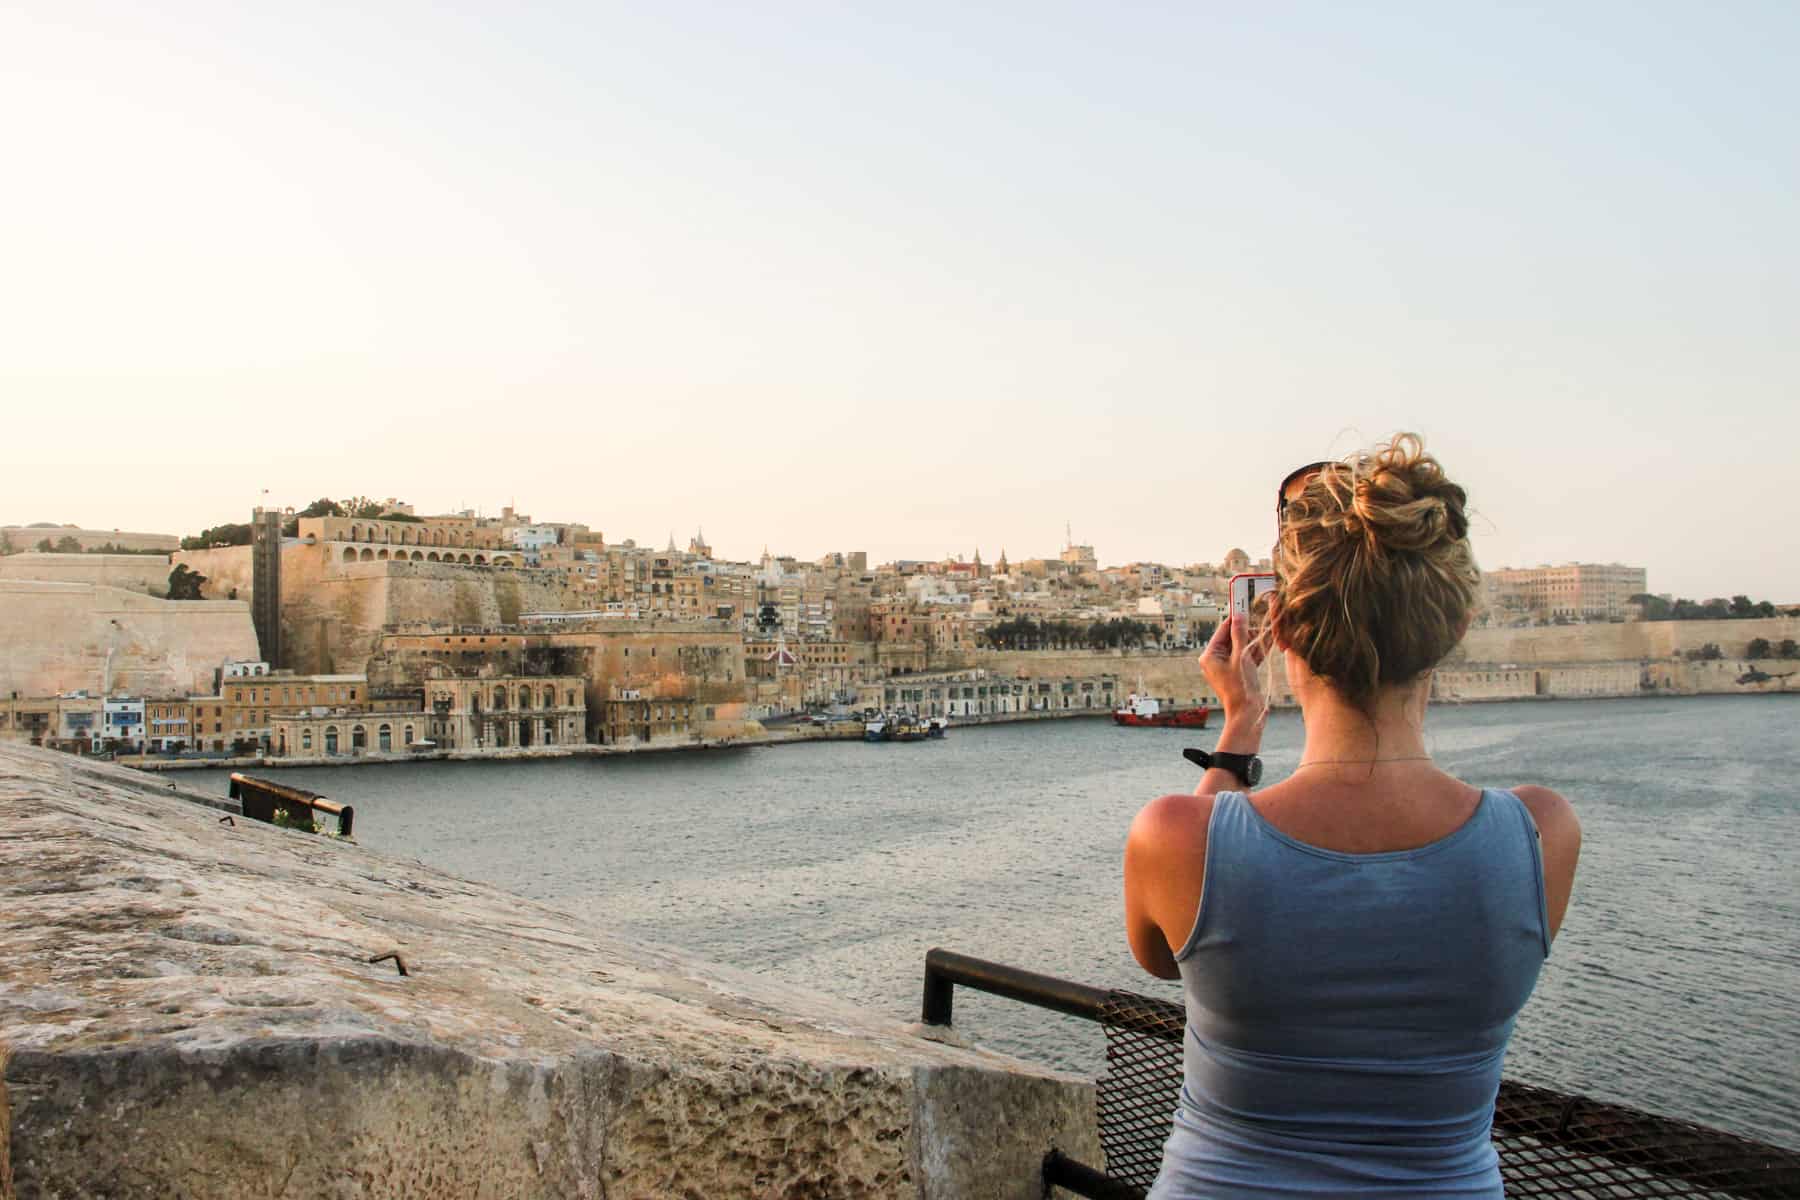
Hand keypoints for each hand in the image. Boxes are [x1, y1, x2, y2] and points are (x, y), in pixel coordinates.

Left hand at [1199, 611, 1266, 729]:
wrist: (1248, 714)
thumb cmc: (1240, 687)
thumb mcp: (1241, 657)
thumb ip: (1240, 635)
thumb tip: (1238, 615)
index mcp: (1210, 655)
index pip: (1223, 629)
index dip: (1235, 618)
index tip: (1246, 605)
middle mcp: (1216, 660)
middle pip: (1234, 637)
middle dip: (1248, 631)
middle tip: (1261, 621)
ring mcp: (1229, 666)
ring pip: (1243, 647)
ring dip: (1256, 640)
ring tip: (1268, 630)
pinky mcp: (1240, 672)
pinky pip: (1249, 657)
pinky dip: (1258, 651)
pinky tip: (1270, 642)